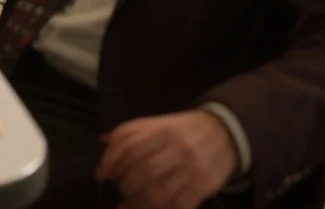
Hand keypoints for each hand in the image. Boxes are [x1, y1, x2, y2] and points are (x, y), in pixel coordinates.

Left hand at [98, 110, 238, 208]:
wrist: (223, 134)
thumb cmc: (180, 130)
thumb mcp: (155, 123)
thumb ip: (129, 132)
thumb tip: (102, 142)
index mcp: (162, 130)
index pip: (130, 146)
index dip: (111, 163)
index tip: (101, 175)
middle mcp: (177, 150)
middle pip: (143, 171)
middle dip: (124, 185)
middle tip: (119, 189)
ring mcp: (192, 171)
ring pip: (159, 193)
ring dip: (137, 203)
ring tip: (127, 204)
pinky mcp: (203, 188)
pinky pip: (177, 205)